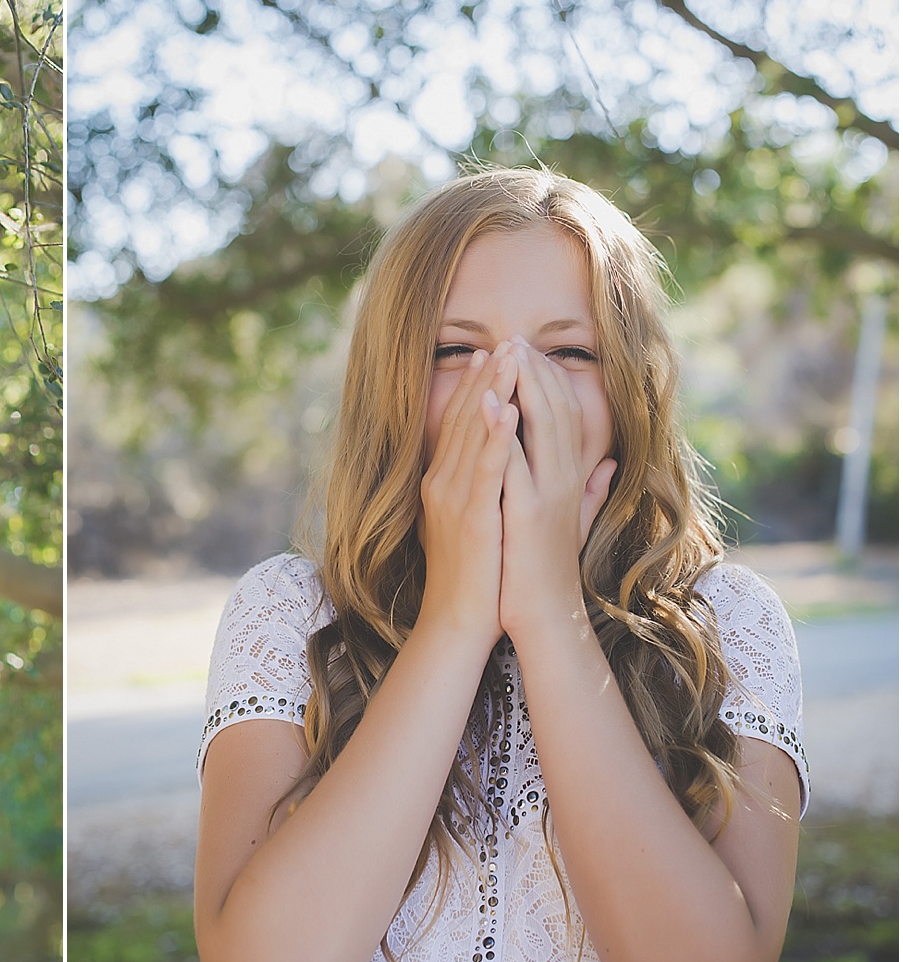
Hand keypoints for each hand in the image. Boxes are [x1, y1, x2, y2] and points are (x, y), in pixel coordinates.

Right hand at [418, 344, 516, 649]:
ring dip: (491, 393)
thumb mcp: (487, 524)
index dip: (478, 388)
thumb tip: (519, 469)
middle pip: (465, 420)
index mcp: (446, 484)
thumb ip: (500, 491)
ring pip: (472, 435)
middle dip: (487, 378)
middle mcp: (442, 485)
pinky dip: (495, 438)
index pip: (462, 425)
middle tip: (505, 341)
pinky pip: (485, 470)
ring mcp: (453, 500)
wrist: (459, 621)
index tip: (494, 356)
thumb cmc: (479, 578)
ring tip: (508, 358)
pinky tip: (507, 409)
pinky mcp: (470, 518)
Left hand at [500, 335, 615, 637]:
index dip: (546, 381)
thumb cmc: (549, 570)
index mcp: (570, 478)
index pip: (563, 415)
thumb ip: (591, 489)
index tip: (527, 354)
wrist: (543, 616)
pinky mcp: (526, 514)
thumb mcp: (573, 520)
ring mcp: (547, 495)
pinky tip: (487, 402)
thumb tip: (610, 463)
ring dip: (522, 387)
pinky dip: (501, 431)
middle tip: (514, 339)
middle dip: (534, 372)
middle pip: (554, 411)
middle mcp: (564, 480)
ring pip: (539, 427)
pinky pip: (512, 463)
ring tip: (504, 353)